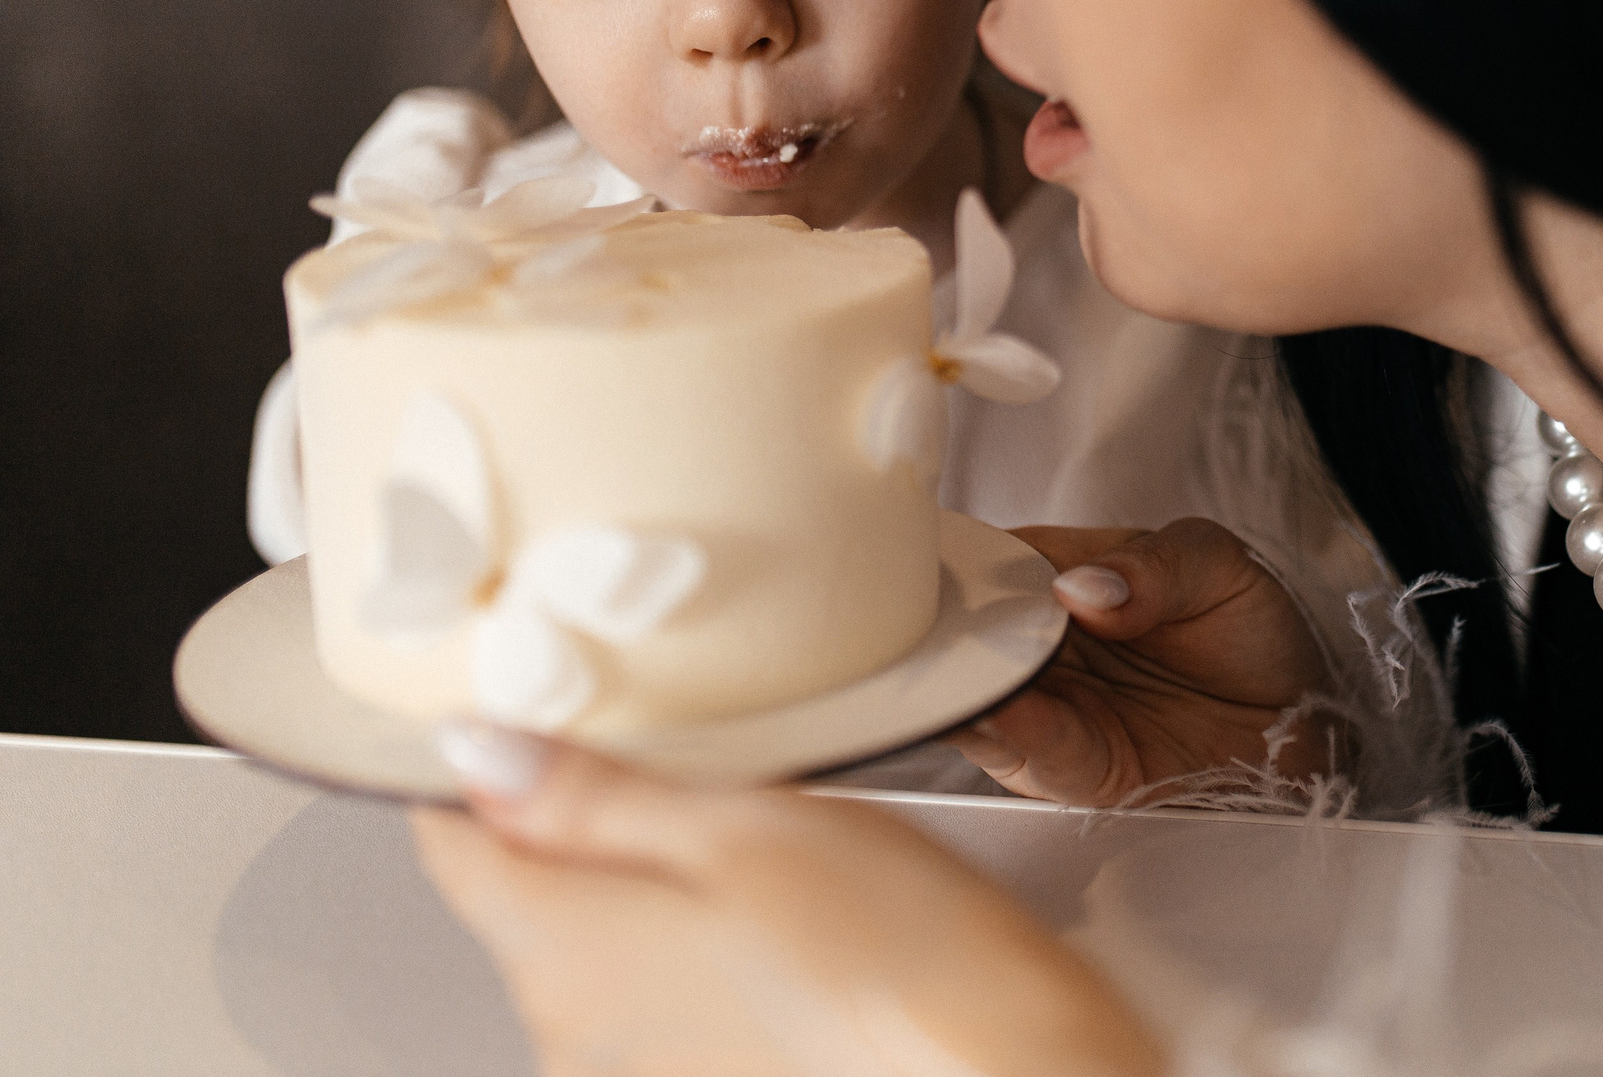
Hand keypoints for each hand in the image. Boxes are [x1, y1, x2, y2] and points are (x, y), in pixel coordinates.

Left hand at [414, 730, 1161, 1076]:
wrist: (1004, 1066)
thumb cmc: (896, 953)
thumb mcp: (744, 822)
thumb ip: (592, 795)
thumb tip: (478, 753)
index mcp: (564, 949)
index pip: (449, 839)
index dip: (485, 760)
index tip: (545, 710)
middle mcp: (574, 1032)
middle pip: (525, 894)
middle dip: (585, 822)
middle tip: (697, 767)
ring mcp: (632, 1074)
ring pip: (596, 946)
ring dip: (648, 888)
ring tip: (761, 845)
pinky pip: (656, 1001)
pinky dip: (695, 950)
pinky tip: (782, 924)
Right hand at [949, 517, 1337, 805]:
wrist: (1298, 714)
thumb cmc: (1246, 630)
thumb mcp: (1214, 565)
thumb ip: (1155, 566)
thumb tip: (1086, 587)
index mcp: (1052, 576)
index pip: (979, 562)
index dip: (945, 562)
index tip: (920, 561)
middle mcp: (1034, 648)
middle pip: (961, 638)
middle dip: (937, 633)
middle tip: (922, 621)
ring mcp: (1047, 710)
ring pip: (980, 699)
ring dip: (962, 689)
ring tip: (961, 669)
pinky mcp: (1076, 769)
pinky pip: (1035, 750)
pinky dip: (1015, 733)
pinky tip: (1004, 710)